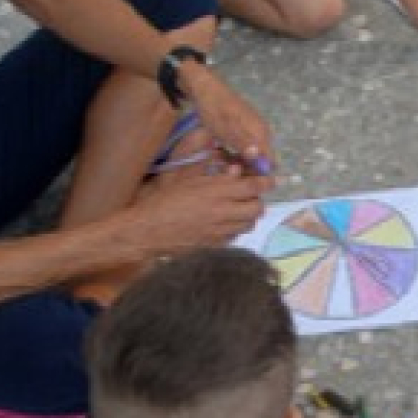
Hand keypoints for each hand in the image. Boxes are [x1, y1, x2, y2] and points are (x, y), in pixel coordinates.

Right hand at [133, 166, 269, 251]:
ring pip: (249, 224)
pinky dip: (235, 229)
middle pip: (257, 208)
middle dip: (256, 201)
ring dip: (247, 216)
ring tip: (235, 211)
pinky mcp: (215, 245)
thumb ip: (215, 177)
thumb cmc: (164, 201)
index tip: (268, 180)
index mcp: (216, 192)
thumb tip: (236, 171)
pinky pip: (235, 236)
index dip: (264, 182)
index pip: (253, 187)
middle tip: (248, 197)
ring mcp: (220, 231)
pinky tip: (223, 224)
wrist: (148, 230)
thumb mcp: (188, 180)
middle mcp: (222, 212)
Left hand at [185, 69, 275, 174]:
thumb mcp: (227, 130)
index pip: (271, 162)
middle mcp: (261, 132)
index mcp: (261, 133)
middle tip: (228, 171)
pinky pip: (244, 145)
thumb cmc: (214, 109)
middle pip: (261, 159)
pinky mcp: (243, 126)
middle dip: (247, 169)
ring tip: (222, 164)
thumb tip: (264, 162)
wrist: (204, 87)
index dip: (260, 175)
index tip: (243, 180)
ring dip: (239, 161)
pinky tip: (222, 154)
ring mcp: (252, 128)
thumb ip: (246, 145)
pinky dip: (234, 152)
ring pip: (251, 153)